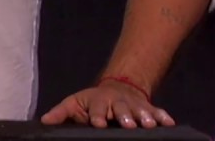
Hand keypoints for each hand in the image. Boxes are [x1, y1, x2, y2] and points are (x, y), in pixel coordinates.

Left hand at [41, 79, 174, 128]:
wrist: (117, 88)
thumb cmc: (93, 102)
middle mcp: (117, 103)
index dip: (97, 116)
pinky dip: (163, 116)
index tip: (98, 123)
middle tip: (129, 125)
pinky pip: (157, 112)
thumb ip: (61, 114)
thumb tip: (44, 121)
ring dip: (145, 117)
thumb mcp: (75, 104)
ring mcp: (134, 106)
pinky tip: (169, 123)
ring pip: (140, 111)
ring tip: (149, 125)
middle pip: (121, 110)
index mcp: (98, 102)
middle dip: (125, 117)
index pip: (96, 110)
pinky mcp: (147, 109)